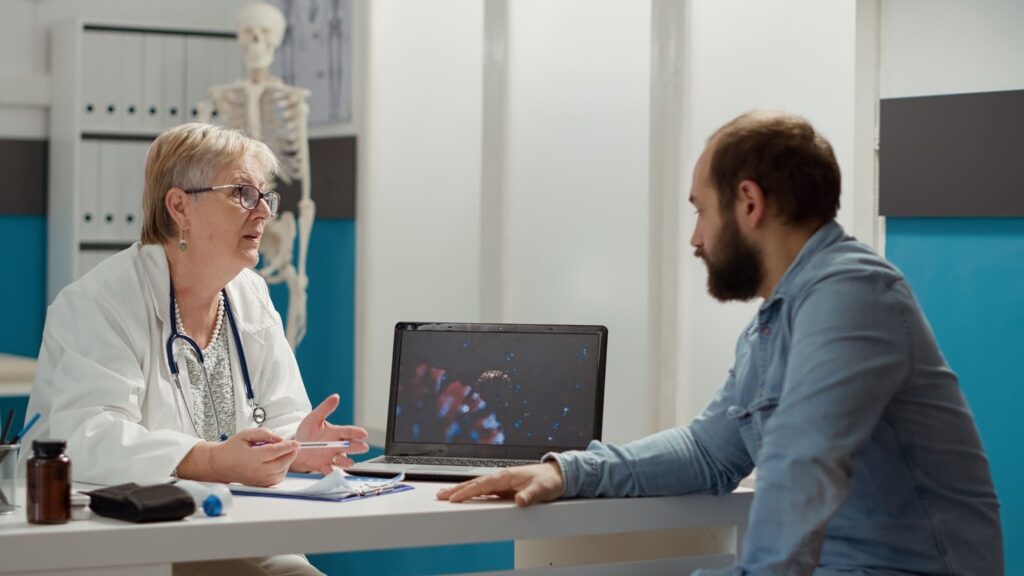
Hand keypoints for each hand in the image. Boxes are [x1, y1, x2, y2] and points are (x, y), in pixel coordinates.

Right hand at [177, 428, 298, 486]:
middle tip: (294, 446)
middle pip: (282, 463)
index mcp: (252, 457)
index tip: (295, 443)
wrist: (220, 464)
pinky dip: (282, 470)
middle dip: (291, 453)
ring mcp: (259, 479)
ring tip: (283, 453)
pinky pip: (277, 479)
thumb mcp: (245, 434)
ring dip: (287, 462)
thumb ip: (263, 433)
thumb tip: (278, 438)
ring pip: (282, 472)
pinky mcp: (261, 484)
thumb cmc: (231, 449)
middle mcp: (257, 470)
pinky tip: (279, 462)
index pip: (275, 452)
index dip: (288, 447)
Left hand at [291, 394, 369, 474]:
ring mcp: (331, 457)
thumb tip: (336, 396)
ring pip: (342, 460)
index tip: (363, 434)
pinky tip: (330, 470)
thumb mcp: (314, 418)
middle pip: (350, 446)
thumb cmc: (307, 432)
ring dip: (346, 461)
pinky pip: (328, 470)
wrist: (295, 447)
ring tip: (349, 461)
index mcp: (336, 432)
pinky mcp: (323, 466)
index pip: (349, 431)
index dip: (356, 433)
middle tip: (363, 447)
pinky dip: (330, 471)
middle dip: (357, 447)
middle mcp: (337, 445)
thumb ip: (325, 408)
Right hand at [436, 461, 564, 506]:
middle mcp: (501, 478)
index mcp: (506, 476)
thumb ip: (530, 495)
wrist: (557, 475)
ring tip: (446, 495)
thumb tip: (520, 501)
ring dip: (461, 490)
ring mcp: (502, 483)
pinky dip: (472, 493)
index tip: (454, 498)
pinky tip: (465, 498)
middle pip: (475, 484)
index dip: (467, 491)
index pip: (482, 484)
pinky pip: (484, 491)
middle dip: (457, 489)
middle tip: (441, 495)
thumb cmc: (549, 480)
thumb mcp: (541, 489)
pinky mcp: (504, 488)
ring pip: (477, 487)